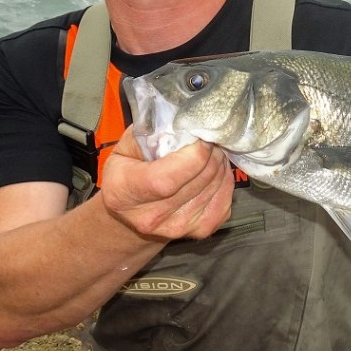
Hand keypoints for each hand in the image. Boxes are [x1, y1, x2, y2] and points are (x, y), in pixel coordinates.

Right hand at [99, 126, 234, 241]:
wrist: (131, 211)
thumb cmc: (129, 170)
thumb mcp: (127, 146)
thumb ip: (151, 132)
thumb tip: (184, 118)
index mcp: (124, 193)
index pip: (166, 180)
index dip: (192, 157)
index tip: (201, 137)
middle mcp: (149, 218)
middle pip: (196, 182)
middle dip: (210, 154)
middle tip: (210, 137)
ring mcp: (176, 228)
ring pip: (214, 189)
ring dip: (219, 164)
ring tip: (212, 150)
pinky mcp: (198, 232)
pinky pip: (224, 203)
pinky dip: (225, 181)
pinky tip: (216, 169)